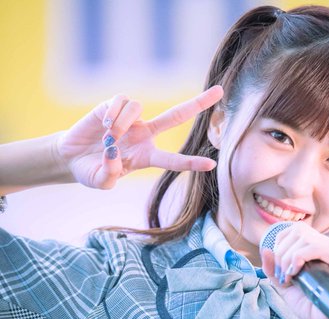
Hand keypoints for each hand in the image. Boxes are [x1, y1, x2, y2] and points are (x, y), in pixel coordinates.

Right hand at [55, 86, 223, 189]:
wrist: (71, 158)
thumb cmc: (91, 172)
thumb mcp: (101, 182)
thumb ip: (109, 174)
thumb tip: (114, 151)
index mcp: (147, 157)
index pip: (173, 160)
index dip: (192, 163)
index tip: (212, 165)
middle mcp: (145, 135)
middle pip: (176, 116)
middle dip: (198, 103)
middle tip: (221, 91)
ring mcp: (131, 119)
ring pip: (138, 108)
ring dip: (121, 123)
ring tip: (107, 139)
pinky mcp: (114, 105)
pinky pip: (121, 101)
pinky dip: (112, 113)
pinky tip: (102, 124)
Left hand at [261, 222, 328, 318]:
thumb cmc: (309, 306)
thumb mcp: (285, 283)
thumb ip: (273, 268)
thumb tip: (265, 249)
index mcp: (322, 248)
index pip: (296, 230)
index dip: (280, 245)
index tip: (280, 271)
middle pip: (298, 231)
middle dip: (282, 253)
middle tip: (283, 276)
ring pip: (305, 238)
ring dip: (288, 258)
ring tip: (289, 277)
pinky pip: (315, 247)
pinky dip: (298, 258)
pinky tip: (295, 273)